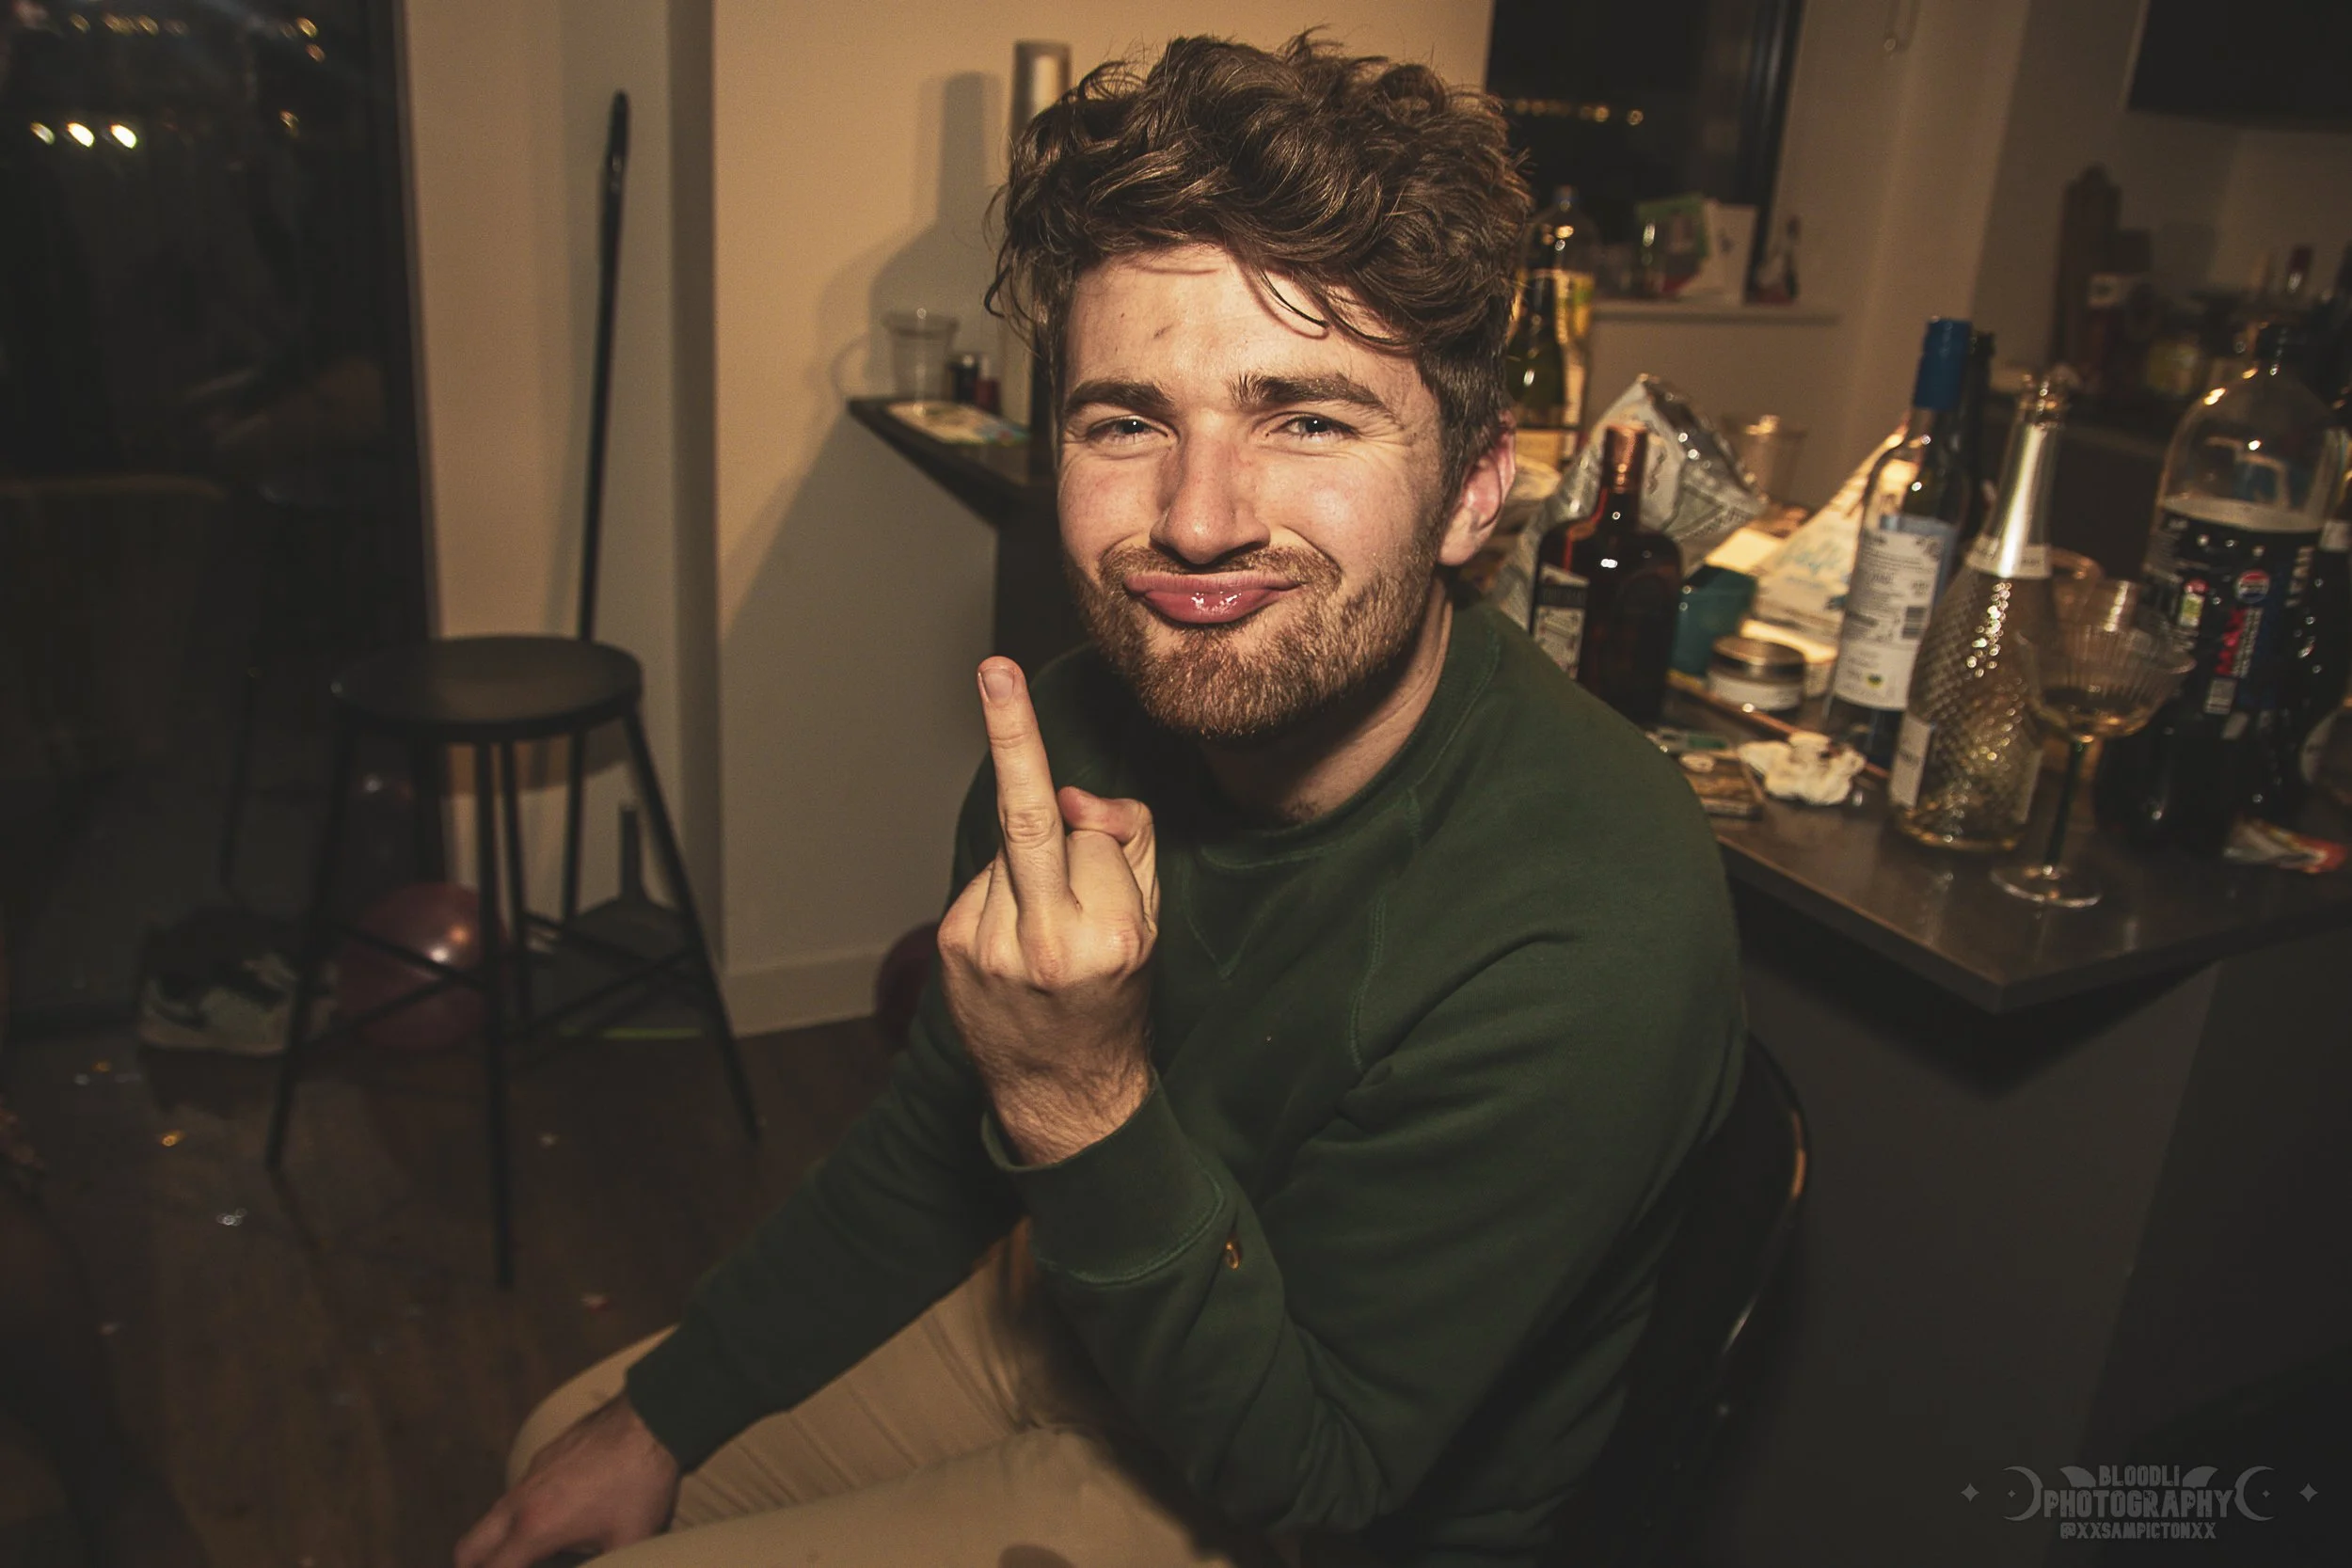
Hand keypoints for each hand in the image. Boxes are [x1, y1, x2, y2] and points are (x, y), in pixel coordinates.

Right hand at [453, 1395, 678, 1567]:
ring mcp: (527, 1477)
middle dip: (476, 1567)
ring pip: (490, 1521)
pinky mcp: (541, 1459)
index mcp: (535, 1529)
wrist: (649, 1420)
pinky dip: (519, 1517)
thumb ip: (605, 1566)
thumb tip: (597, 1567)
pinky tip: (558, 1520)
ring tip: (535, 1556)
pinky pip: (514, 1497)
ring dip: (499, 1544)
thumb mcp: (628, 1541)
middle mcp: (519, 1502)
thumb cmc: (641, 1484)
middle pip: (467, 1550)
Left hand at [939, 657, 1158, 1164]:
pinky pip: (984, 881)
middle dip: (1014, 738)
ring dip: (1030, 867)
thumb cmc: (1116, 996)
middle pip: (1031, 821)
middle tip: (994, 671)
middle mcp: (1045, 943)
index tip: (1017, 693)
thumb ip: (1127, 844)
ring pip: (1012, 852)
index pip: (1097, 835)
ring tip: (1045, 927)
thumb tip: (1069, 797)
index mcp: (1109, 936)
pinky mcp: (950, 948)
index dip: (1101, 836)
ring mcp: (988, 949)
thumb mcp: (1151, 924)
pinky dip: (1004, 890)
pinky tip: (1015, 937)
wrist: (1064, 1093)